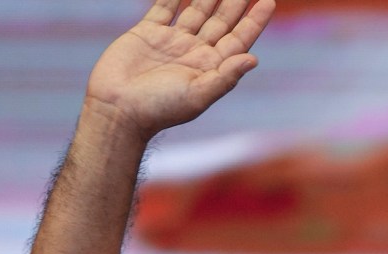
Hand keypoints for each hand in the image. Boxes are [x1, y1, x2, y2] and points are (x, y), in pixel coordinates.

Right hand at [84, 0, 274, 137]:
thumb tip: (253, 58)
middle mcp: (195, 52)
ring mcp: (172, 41)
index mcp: (211, 67)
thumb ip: (226, 77)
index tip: (269, 1)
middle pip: (221, 21)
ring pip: (196, 10)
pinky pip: (163, 6)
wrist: (118, 109)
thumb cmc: (160, 109)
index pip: (239, 39)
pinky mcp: (147, 32)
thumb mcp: (198, 96)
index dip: (254, 20)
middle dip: (235, 2)